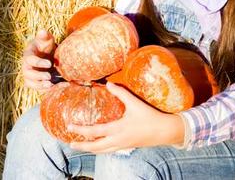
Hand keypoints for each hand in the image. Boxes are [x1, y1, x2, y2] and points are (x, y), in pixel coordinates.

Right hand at [22, 29, 56, 93]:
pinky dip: (42, 89)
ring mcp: (29, 74)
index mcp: (28, 54)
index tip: (49, 63)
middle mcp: (26, 66)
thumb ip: (44, 36)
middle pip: (28, 73)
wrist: (44, 54)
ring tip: (50, 85)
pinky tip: (52, 88)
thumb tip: (42, 31)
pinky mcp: (33, 81)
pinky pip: (35, 88)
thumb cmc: (45, 46)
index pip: (30, 59)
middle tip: (49, 76)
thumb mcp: (46, 40)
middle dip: (38, 76)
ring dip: (39, 85)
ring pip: (30, 82)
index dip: (38, 62)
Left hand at [69, 82, 184, 152]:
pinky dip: (100, 149)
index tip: (70, 127)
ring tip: (81, 146)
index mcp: (118, 129)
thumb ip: (121, 93)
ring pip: (102, 151)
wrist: (164, 131)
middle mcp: (118, 140)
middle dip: (82, 146)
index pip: (95, 131)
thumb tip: (109, 83)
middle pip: (96, 147)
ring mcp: (122, 145)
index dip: (81, 130)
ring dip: (90, 149)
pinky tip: (98, 146)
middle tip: (70, 144)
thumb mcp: (135, 103)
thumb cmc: (150, 117)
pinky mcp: (127, 146)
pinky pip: (109, 150)